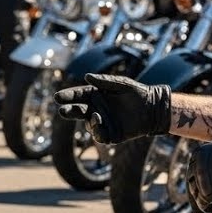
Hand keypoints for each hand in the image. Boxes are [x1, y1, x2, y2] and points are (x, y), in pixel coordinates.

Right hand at [52, 73, 171, 144]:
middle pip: (78, 111)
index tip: (57, 97)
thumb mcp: (122, 84)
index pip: (78, 95)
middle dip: (69, 111)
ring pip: (88, 123)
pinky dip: (97, 131)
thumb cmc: (138, 93)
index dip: (68, 96)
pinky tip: (99, 123)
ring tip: (95, 116)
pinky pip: (100, 135)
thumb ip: (104, 81)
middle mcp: (97, 109)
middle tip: (62, 110)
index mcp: (97, 95)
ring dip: (89, 121)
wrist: (154, 109)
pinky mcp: (111, 135)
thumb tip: (86, 77)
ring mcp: (103, 123)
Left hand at [186, 131, 211, 212]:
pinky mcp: (206, 193)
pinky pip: (201, 202)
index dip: (199, 171)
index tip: (205, 176)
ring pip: (195, 190)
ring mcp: (200, 179)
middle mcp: (196, 165)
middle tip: (204, 189)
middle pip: (192, 177)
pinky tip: (209, 207)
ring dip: (199, 195)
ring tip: (206, 199)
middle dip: (197, 183)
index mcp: (200, 152)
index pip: (194, 163)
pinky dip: (205, 206)